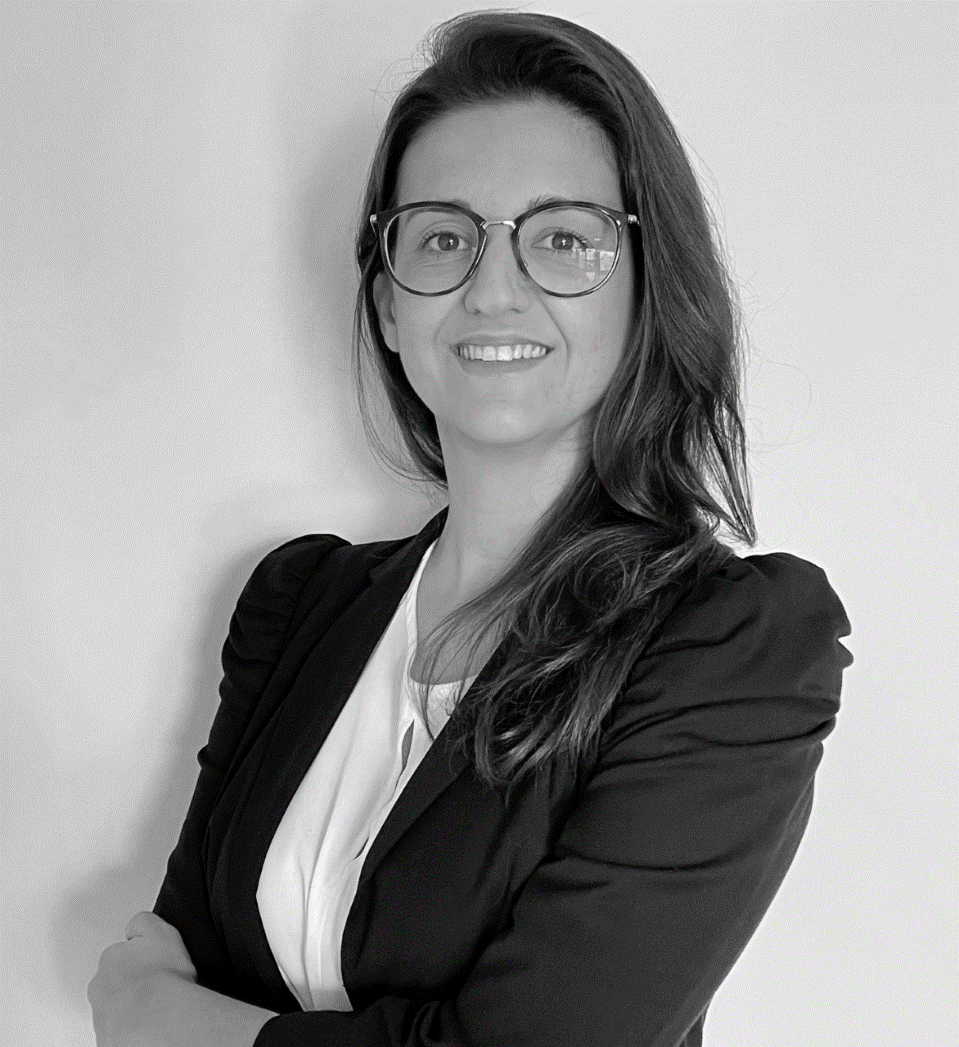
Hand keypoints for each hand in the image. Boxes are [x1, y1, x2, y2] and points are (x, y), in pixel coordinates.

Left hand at [87, 911, 195, 1045]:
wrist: (159, 1019)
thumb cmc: (162, 978)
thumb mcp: (160, 931)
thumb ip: (143, 922)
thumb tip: (136, 926)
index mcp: (110, 958)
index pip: (120, 954)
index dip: (138, 957)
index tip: (151, 962)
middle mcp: (100, 987)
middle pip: (113, 981)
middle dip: (130, 982)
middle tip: (154, 984)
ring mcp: (102, 1015)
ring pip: (115, 1007)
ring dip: (130, 1005)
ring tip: (156, 1005)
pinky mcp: (108, 1039)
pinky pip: (120, 1029)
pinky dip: (132, 1027)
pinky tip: (151, 1023)